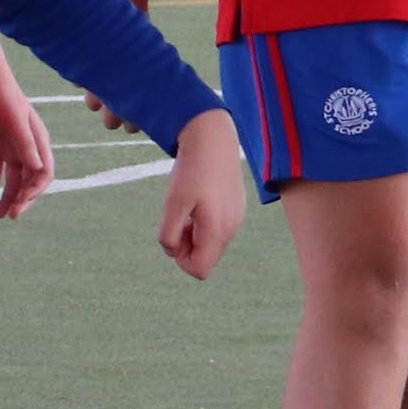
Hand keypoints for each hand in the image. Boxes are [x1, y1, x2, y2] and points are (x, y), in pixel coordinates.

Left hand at [0, 73, 55, 219]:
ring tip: (0, 215)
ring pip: (12, 181)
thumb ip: (26, 144)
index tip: (21, 199)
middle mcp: (28, 149)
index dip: (35, 189)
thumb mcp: (15, 121)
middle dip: (22, 199)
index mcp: (39, 142)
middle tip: (12, 215)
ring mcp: (11, 149)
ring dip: (8, 198)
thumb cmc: (3, 96)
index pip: (44, 173)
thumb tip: (38, 170)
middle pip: (29, 181)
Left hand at [157, 113, 250, 279]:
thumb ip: (169, 234)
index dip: (181, 260)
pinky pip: (219, 228)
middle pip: (206, 258)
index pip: (200, 270)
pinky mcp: (238, 208)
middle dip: (187, 246)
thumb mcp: (173, 203)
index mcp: (216, 230)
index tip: (173, 235)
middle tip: (178, 219)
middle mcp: (231, 229)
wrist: (214, 139)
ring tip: (188, 208)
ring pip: (212, 243)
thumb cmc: (191, 170)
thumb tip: (172, 250)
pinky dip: (205, 223)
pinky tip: (199, 200)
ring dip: (195, 234)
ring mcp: (237, 219)